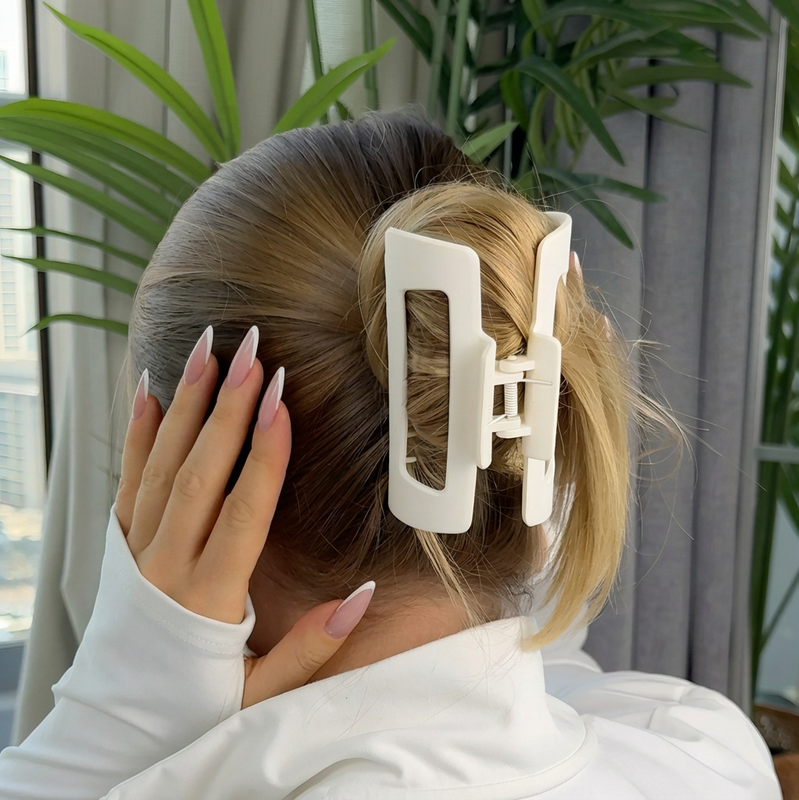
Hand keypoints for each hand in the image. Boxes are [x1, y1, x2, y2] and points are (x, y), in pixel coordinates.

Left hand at [115, 325, 372, 707]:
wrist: (112, 727)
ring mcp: (138, 551)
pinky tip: (151, 392)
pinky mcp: (121, 546)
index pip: (244, 509)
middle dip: (229, 406)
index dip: (266, 453)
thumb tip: (361, 598)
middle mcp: (168, 564)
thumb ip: (310, 647)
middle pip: (202, 472)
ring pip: (162, 465)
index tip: (280, 400)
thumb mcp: (258, 693)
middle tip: (251, 352)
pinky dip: (139, 432)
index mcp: (209, 598)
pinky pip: (128, 479)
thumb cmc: (189, 708)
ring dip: (187, 404)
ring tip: (206, 352)